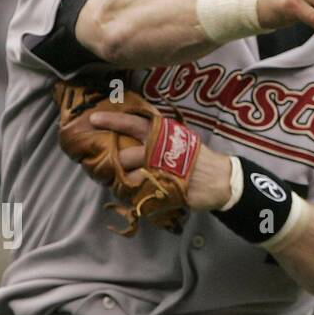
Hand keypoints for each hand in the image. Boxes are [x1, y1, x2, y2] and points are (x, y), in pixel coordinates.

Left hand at [88, 110, 231, 211]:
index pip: (134, 123)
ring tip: (123, 183)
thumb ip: (155, 137)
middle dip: (116, 162)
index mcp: (164, 133)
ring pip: (132, 177)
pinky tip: (137, 195)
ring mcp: (164, 171)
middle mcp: (161, 150)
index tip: (93, 118)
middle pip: (127, 155)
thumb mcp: (177, 138)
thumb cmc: (196, 157)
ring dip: (124, 182)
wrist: (221, 179)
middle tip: (105, 166)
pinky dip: (136, 196)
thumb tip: (129, 136)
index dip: (113, 121)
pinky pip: (142, 194)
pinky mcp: (167, 190)